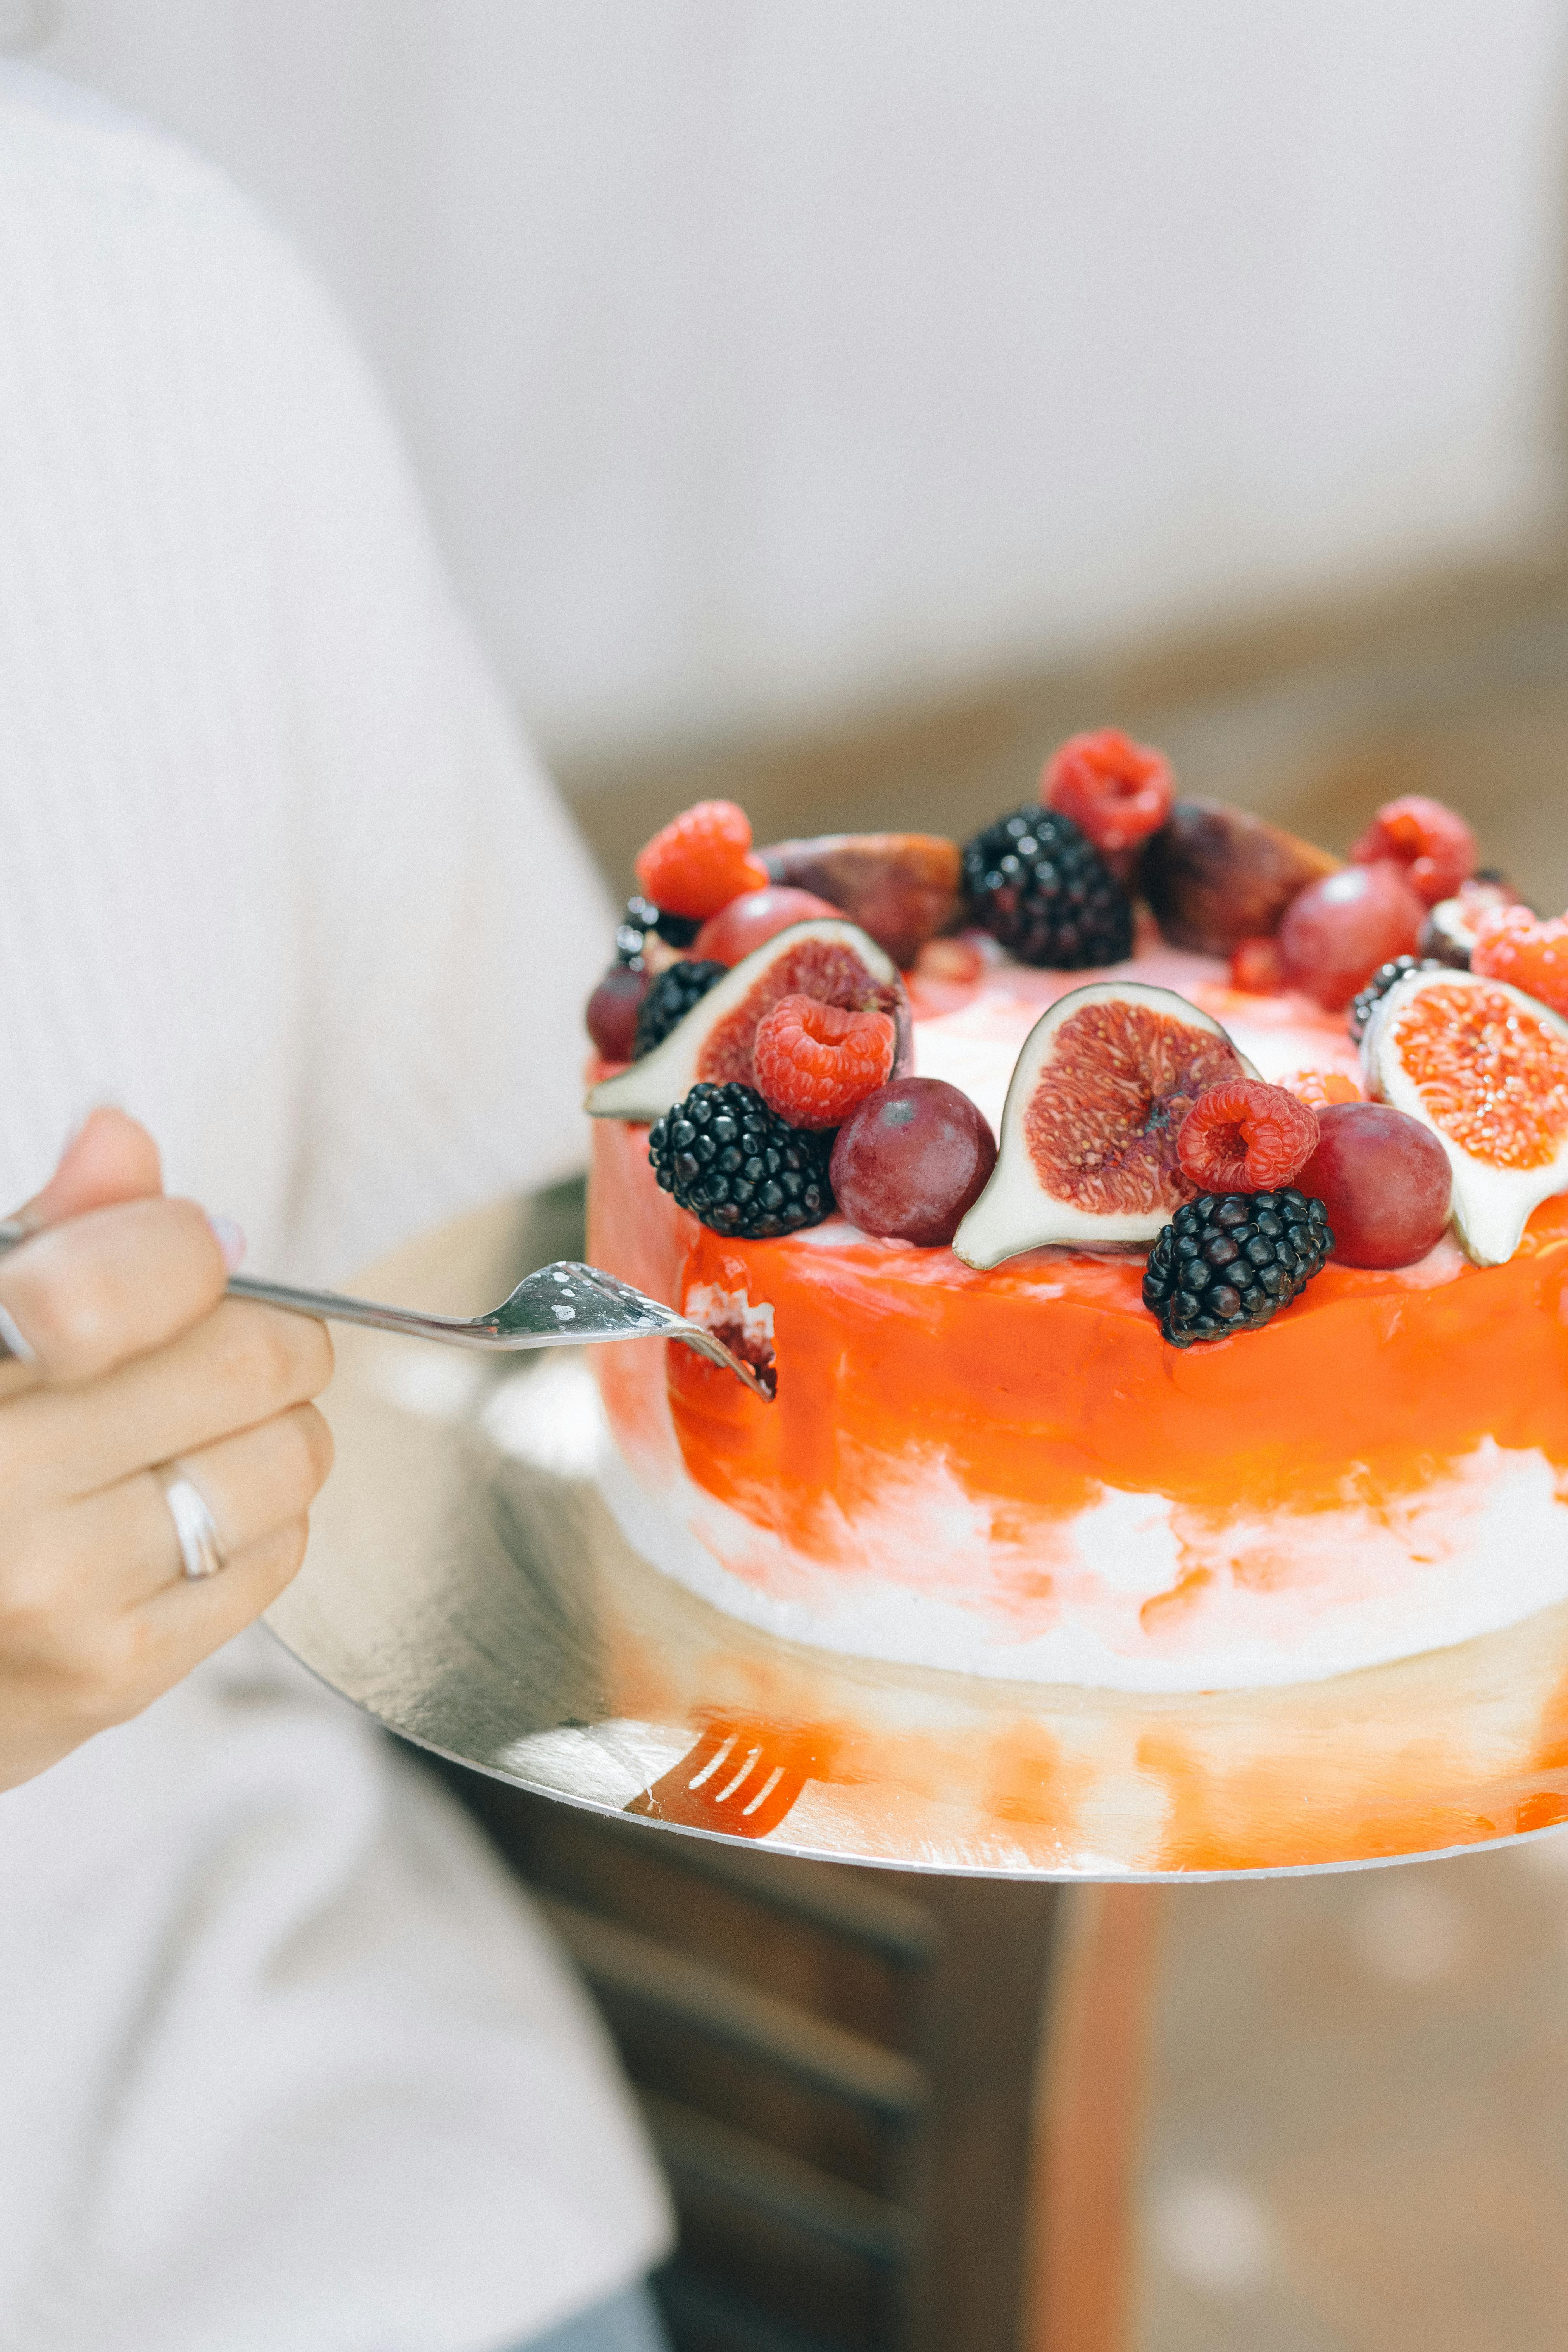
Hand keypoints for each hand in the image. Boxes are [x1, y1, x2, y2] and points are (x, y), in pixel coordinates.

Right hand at [0, 1110, 333, 1792]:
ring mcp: (56, 1588)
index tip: (188, 1259)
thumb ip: (55, 1234)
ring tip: (198, 1439)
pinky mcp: (115, 1673)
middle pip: (249, 1361)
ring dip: (275, 1433)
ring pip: (287, 1459)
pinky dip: (260, 1522)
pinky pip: (279, 1555)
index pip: (134, 1277)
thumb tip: (122, 1137)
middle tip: (222, 1347)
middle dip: (265, 1338)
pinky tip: (182, 1518)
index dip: (189, 1252)